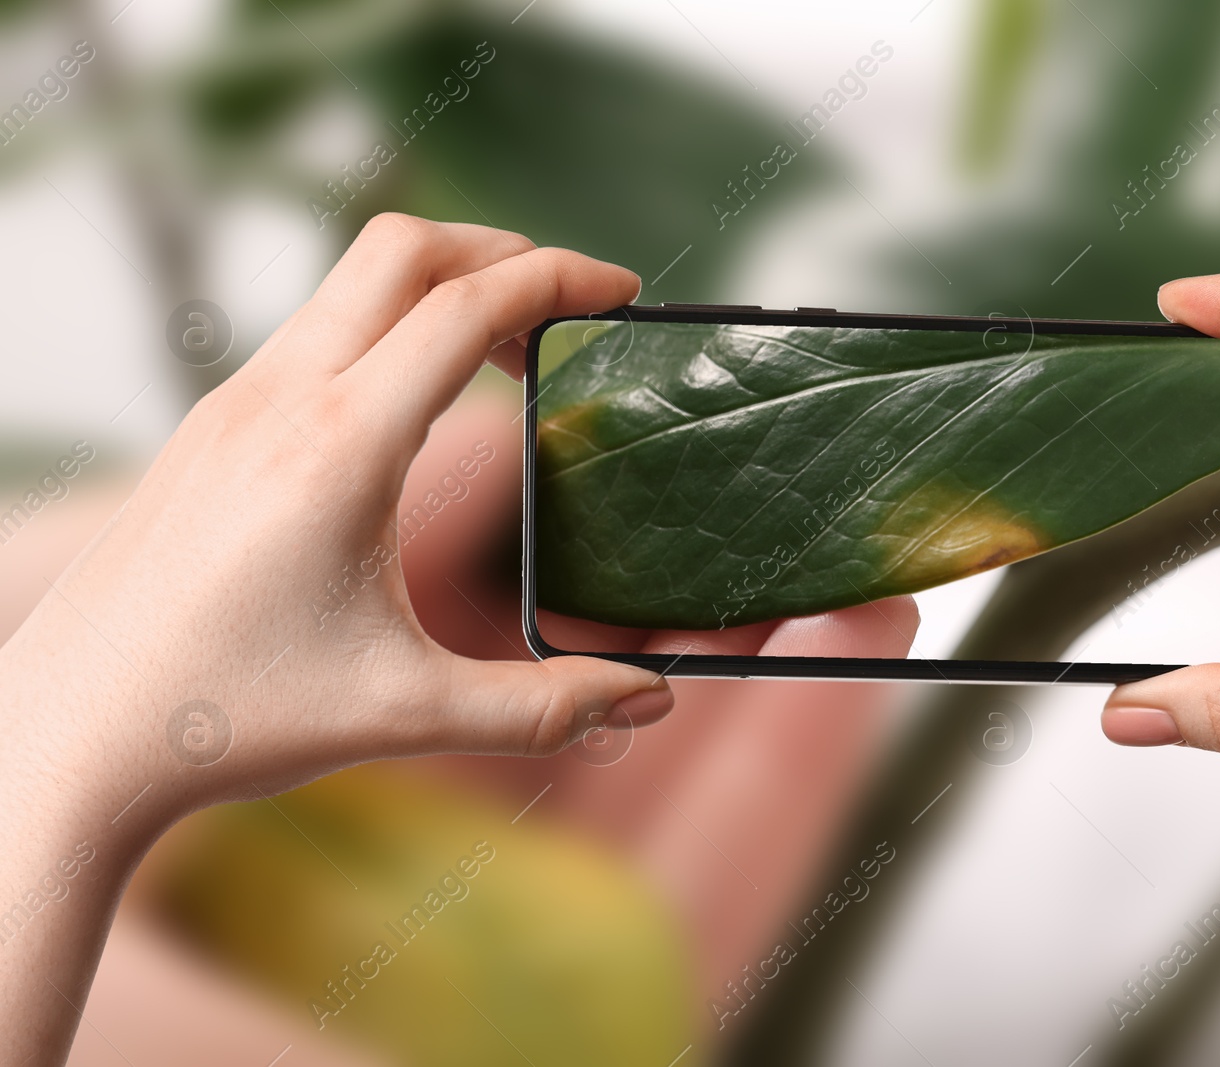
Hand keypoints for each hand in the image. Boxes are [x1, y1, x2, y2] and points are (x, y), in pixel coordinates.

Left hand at [0, 214, 915, 1062]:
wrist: (68, 737)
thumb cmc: (227, 720)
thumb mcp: (407, 714)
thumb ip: (545, 706)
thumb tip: (652, 701)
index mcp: (338, 449)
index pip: (467, 306)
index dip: (559, 279)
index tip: (621, 290)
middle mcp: (279, 401)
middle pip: (404, 248)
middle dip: (502, 249)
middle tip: (572, 302)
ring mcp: (232, 405)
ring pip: (348, 280)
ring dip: (440, 284)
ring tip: (505, 349)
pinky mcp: (208, 427)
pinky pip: (312, 328)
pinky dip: (385, 326)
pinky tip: (413, 404)